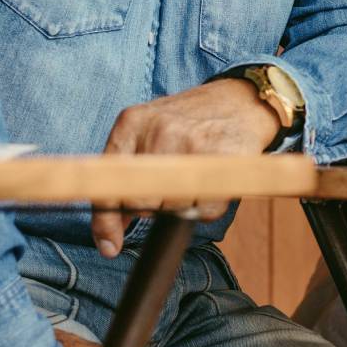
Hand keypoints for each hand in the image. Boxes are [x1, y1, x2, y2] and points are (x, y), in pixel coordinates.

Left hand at [89, 78, 280, 256]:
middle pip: (140, 201)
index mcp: (132, 122)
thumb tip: (108, 238)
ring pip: (172, 208)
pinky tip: (210, 184)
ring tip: (192, 179)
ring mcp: (192, 143)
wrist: (241, 100)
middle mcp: (159, 130)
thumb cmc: (188, 122)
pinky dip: (206, 207)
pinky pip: (203, 209)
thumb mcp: (146, 134)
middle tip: (168, 189)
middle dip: (152, 207)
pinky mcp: (222, 159)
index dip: (106, 220)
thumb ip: (124, 178)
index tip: (110, 246)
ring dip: (181, 206)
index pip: (108, 183)